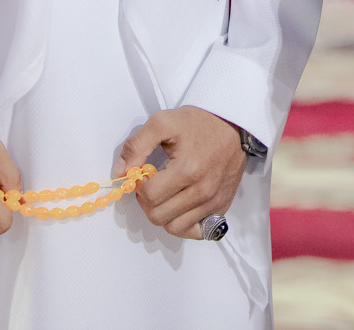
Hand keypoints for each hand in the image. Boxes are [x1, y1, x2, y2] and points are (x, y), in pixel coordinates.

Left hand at [118, 107, 246, 238]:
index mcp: (188, 169)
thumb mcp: (162, 122)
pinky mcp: (221, 207)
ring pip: (174, 228)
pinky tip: (180, 207)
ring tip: (166, 194)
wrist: (232, 126)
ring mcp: (213, 202)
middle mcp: (203, 191)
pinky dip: (183, 224)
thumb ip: (136, 145)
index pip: (149, 196)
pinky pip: (195, 231)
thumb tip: (121, 171)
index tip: (144, 174)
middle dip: (147, 202)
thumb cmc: (199, 123)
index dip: (139, 186)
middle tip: (152, 184)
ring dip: (163, 214)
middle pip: (159, 216)